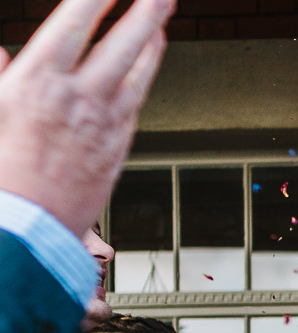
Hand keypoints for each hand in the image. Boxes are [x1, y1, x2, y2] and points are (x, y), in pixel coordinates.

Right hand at [0, 0, 171, 236]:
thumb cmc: (1, 173)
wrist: (26, 227)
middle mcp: (77, 99)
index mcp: (36, 82)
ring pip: (139, 73)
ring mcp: (104, 123)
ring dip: (153, 41)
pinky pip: (137, 100)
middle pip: (123, 43)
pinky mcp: (118, 146)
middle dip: (146, 11)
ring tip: (162, 17)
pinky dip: (145, 75)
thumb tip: (0, 53)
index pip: (74, 24)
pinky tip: (148, 63)